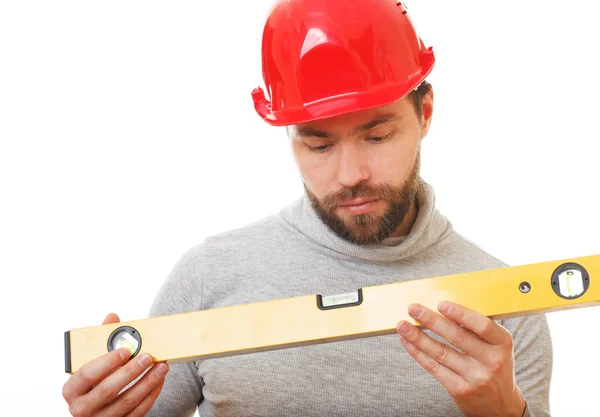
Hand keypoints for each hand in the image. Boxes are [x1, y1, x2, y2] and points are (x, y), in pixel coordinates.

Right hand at [62, 313, 168, 416]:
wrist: (95, 409)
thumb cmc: (94, 381)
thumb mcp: (91, 362)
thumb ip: (100, 340)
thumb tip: (112, 316)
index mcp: (71, 390)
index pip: (86, 374)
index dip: (106, 362)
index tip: (125, 350)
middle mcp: (81, 408)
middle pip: (108, 390)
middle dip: (131, 372)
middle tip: (148, 357)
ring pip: (126, 402)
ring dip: (147, 383)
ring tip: (161, 367)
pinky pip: (137, 412)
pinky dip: (151, 395)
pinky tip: (159, 381)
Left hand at [396, 301, 525, 416]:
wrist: (500, 405)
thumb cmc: (494, 366)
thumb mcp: (497, 347)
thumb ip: (477, 329)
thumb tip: (444, 308)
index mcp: (503, 343)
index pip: (482, 326)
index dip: (461, 314)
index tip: (441, 305)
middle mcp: (492, 361)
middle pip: (457, 337)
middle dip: (431, 320)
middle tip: (413, 308)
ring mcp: (475, 377)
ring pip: (441, 352)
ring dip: (418, 337)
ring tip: (402, 325)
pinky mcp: (460, 389)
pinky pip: (434, 367)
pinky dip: (418, 353)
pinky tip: (408, 342)